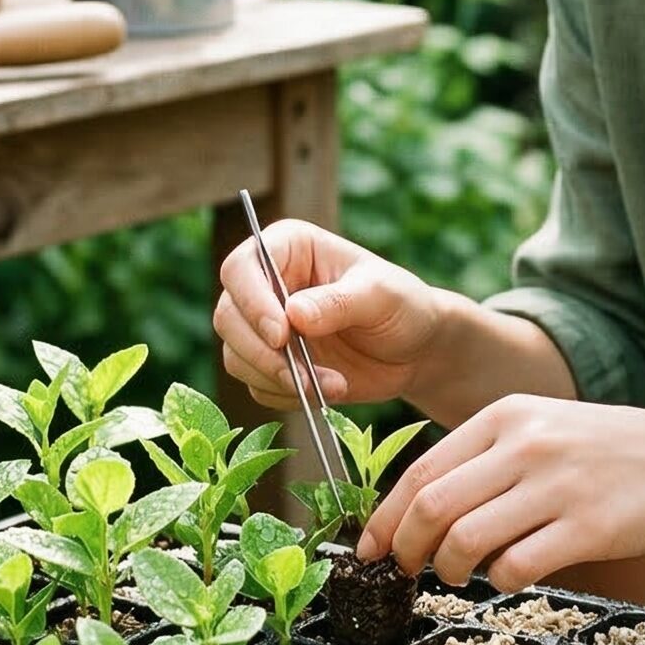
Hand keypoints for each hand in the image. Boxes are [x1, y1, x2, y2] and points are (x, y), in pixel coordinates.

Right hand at [213, 216, 445, 410]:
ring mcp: (265, 326)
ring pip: (235, 355)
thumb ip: (339, 302)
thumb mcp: (381, 296)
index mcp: (288, 248)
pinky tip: (325, 392)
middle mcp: (267, 284)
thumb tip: (294, 314)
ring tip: (329, 385)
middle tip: (303, 375)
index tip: (281, 335)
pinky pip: (256, 385)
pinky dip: (285, 396)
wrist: (416, 350)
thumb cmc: (402, 306)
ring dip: (277, 379)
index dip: (252, 302)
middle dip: (261, 352)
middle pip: (228, 316)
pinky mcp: (271, 364)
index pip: (241, 268)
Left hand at [358, 394, 644, 591]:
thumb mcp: (541, 429)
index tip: (369, 549)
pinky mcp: (586, 527)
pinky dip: (500, 581)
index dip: (386, 517)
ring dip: (449, 570)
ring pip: (466, 540)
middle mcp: (526, 445)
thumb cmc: (605, 453)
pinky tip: (510, 576)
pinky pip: (516, 567)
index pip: (421, 470)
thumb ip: (485, 458)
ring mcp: (556, 485)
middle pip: (432, 506)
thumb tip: (418, 511)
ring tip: (458, 576)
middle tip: (404, 572)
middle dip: (405, 550)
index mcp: (505, 416)